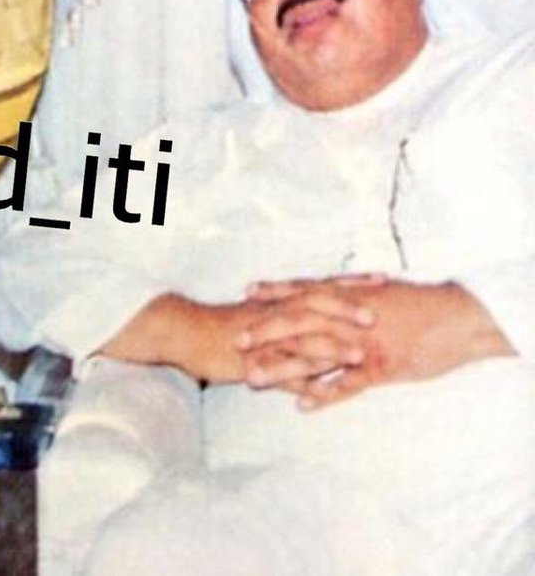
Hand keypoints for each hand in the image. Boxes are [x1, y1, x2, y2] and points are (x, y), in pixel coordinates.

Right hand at [101, 290, 373, 385]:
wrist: (183, 331)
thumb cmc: (223, 325)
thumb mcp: (260, 315)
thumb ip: (290, 317)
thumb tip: (318, 317)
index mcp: (280, 300)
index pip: (322, 286)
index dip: (352, 284)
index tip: (383, 279)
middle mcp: (274, 314)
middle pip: (315, 306)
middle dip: (346, 309)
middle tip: (378, 314)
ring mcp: (263, 338)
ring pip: (300, 339)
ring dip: (330, 346)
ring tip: (360, 355)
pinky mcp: (250, 360)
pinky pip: (278, 370)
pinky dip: (298, 379)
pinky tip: (318, 392)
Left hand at [238, 276, 514, 409]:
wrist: (461, 317)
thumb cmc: (424, 305)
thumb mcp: (385, 293)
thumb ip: (355, 294)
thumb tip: (334, 291)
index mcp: (351, 297)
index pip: (306, 292)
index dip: (276, 293)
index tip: (246, 292)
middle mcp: (351, 318)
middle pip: (301, 324)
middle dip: (266, 332)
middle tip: (236, 340)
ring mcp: (364, 344)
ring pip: (315, 356)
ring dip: (282, 369)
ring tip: (252, 379)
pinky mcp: (382, 367)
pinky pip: (348, 384)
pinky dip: (324, 394)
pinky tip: (301, 405)